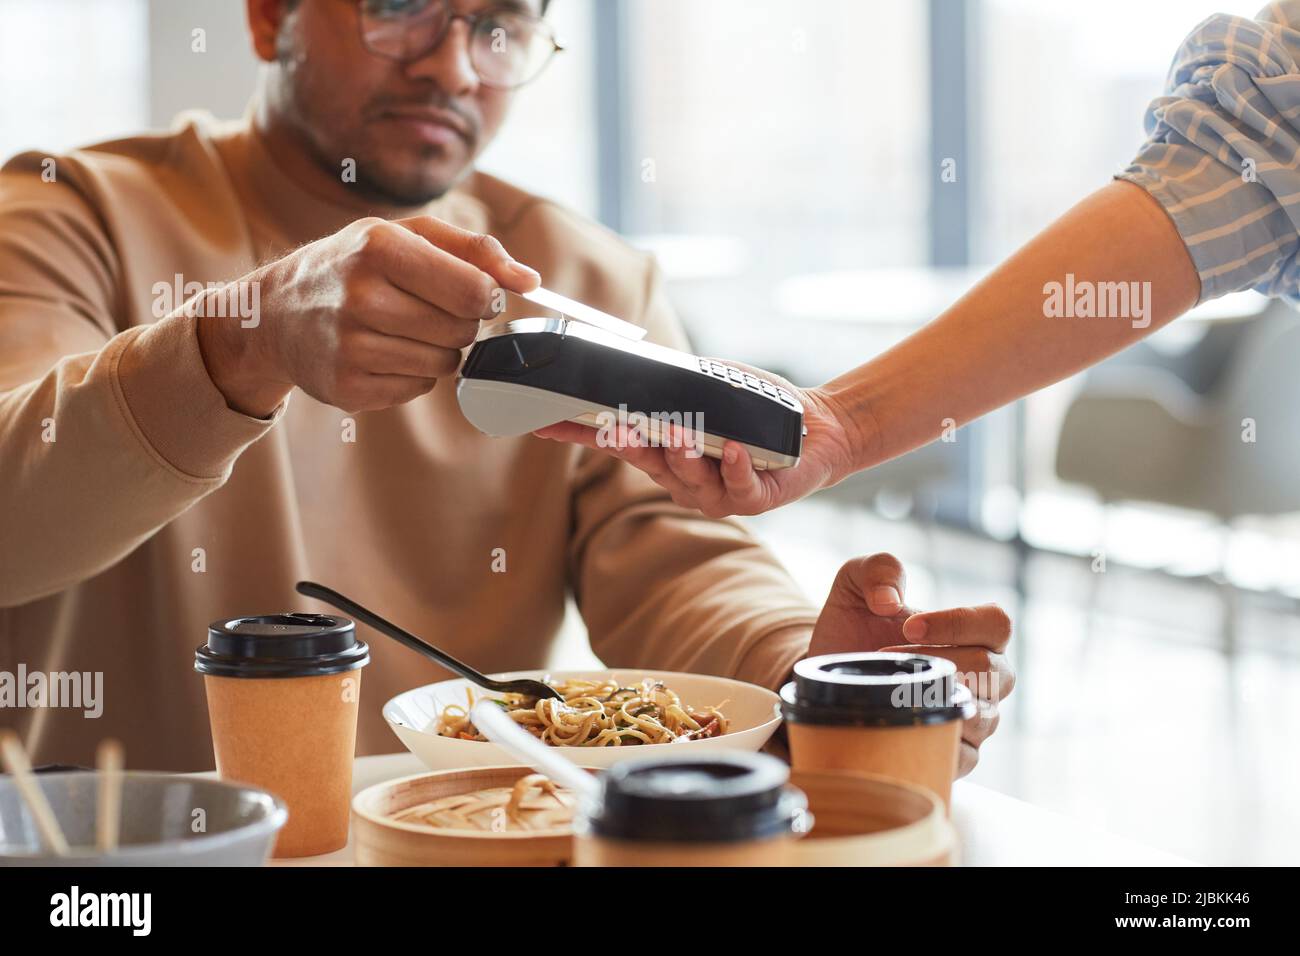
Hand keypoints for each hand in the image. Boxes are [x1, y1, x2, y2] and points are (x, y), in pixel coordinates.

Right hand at [197, 216, 539, 415]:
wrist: (276, 312)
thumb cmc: (355, 265)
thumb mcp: (406, 235)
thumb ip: (475, 250)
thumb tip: (530, 281)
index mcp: (380, 247)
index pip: (475, 291)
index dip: (486, 297)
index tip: (474, 293)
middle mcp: (361, 296)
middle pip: (463, 330)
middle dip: (460, 323)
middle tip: (427, 309)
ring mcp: (350, 347)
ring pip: (445, 363)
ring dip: (437, 349)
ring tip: (401, 329)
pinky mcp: (348, 388)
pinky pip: (418, 388)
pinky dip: (412, 373)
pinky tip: (382, 352)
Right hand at [534, 364, 862, 517]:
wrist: (812, 427)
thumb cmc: (752, 407)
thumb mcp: (706, 385)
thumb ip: (671, 381)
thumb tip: (633, 359)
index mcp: (664, 452)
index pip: (613, 441)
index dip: (579, 434)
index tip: (543, 423)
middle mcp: (683, 478)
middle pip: (646, 462)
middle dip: (632, 445)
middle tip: (620, 427)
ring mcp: (717, 492)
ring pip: (689, 480)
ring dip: (682, 454)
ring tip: (680, 432)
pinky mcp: (755, 497)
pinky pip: (739, 486)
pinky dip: (732, 467)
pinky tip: (730, 450)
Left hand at [807, 553, 1014, 776]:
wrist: (828, 677)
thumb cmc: (853, 628)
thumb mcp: (854, 586)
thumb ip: (878, 570)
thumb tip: (888, 601)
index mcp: (975, 633)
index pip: (997, 623)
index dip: (959, 623)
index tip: (909, 627)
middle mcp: (986, 676)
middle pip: (993, 670)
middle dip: (938, 663)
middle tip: (884, 659)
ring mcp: (976, 717)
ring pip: (983, 716)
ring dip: (932, 702)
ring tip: (887, 692)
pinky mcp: (956, 753)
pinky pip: (966, 756)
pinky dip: (935, 742)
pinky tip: (900, 726)